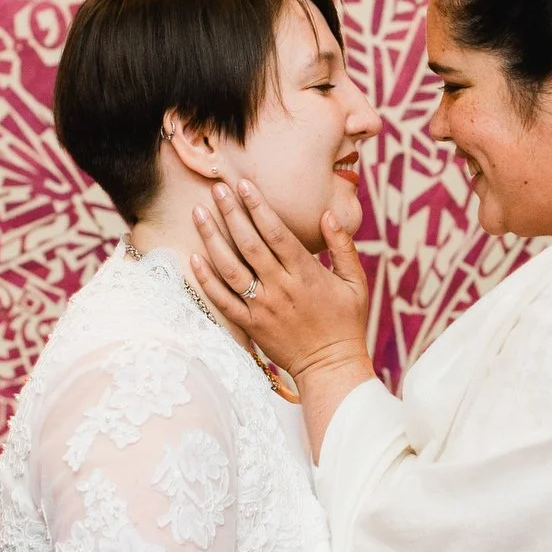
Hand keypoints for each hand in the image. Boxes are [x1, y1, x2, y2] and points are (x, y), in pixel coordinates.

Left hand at [190, 181, 374, 452]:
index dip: (258, 207)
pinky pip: (223, 300)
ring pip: (230, 268)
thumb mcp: (356, 282)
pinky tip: (194, 257)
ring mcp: (262, 307)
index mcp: (306, 274)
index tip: (244, 185)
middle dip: (231, 213)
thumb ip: (343, 247)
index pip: (276, 233)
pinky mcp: (250, 325)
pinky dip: (207, 279)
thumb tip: (328, 214)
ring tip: (198, 214)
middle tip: (216, 189)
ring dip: (212, 239)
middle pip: (249, 244)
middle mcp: (280, 288)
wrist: (331, 367)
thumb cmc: (347, 322)